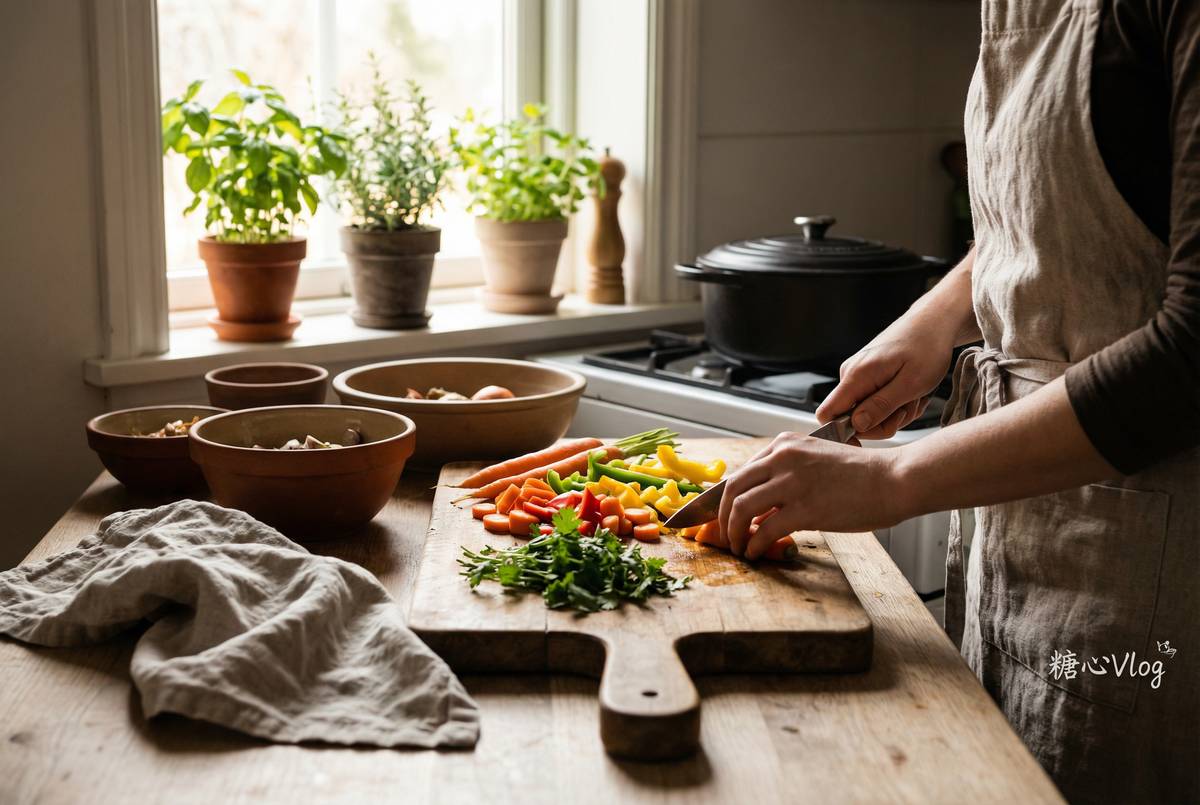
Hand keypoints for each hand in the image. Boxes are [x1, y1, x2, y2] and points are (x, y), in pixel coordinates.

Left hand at [717, 432, 909, 558]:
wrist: (894, 480)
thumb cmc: (862, 475)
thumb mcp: (816, 463)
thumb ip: (786, 478)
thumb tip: (761, 508)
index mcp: (785, 444)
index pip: (741, 471)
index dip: (724, 498)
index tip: (722, 515)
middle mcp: (783, 458)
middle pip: (732, 488)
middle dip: (720, 516)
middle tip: (725, 535)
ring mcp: (792, 482)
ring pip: (740, 508)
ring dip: (733, 533)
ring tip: (739, 548)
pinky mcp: (804, 508)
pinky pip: (764, 530)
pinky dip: (753, 545)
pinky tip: (755, 553)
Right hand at [815, 308, 955, 438]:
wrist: (933, 322)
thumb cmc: (926, 347)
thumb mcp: (911, 384)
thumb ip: (881, 406)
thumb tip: (856, 425)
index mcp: (856, 376)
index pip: (826, 414)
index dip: (841, 434)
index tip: (866, 439)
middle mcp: (851, 375)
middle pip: (852, 419)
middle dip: (882, 422)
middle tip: (907, 409)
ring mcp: (859, 375)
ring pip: (868, 412)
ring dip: (894, 412)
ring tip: (914, 396)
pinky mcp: (868, 376)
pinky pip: (876, 401)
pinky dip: (896, 403)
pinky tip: (911, 392)